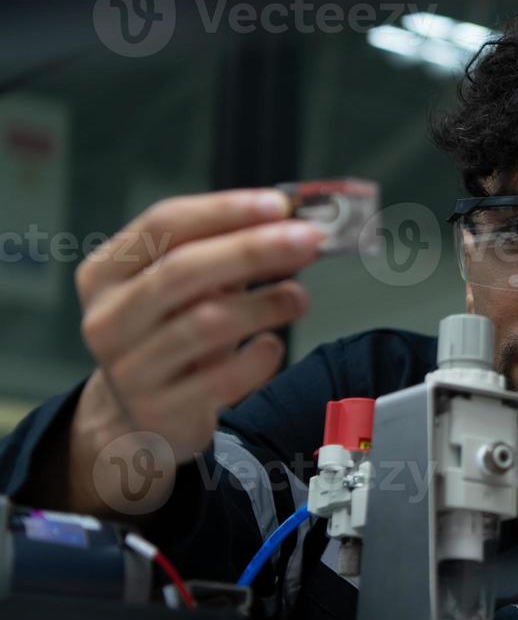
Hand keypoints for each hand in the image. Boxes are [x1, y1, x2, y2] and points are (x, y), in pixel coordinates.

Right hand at [57, 190, 323, 516]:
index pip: (165, 224)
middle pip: (184, 270)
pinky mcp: (160, 410)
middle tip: (309, 241)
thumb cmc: (171, 332)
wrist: (140, 416)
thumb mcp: (184, 289)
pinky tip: (272, 344)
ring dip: (265, 303)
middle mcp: (108, 318)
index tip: (280, 203)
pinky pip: (223, 378)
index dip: (225, 210)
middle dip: (253, 249)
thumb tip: (290, 221)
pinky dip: (259, 357)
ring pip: (206, 323)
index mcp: (107, 272)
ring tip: (299, 298)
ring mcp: (129, 368)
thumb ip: (225, 252)